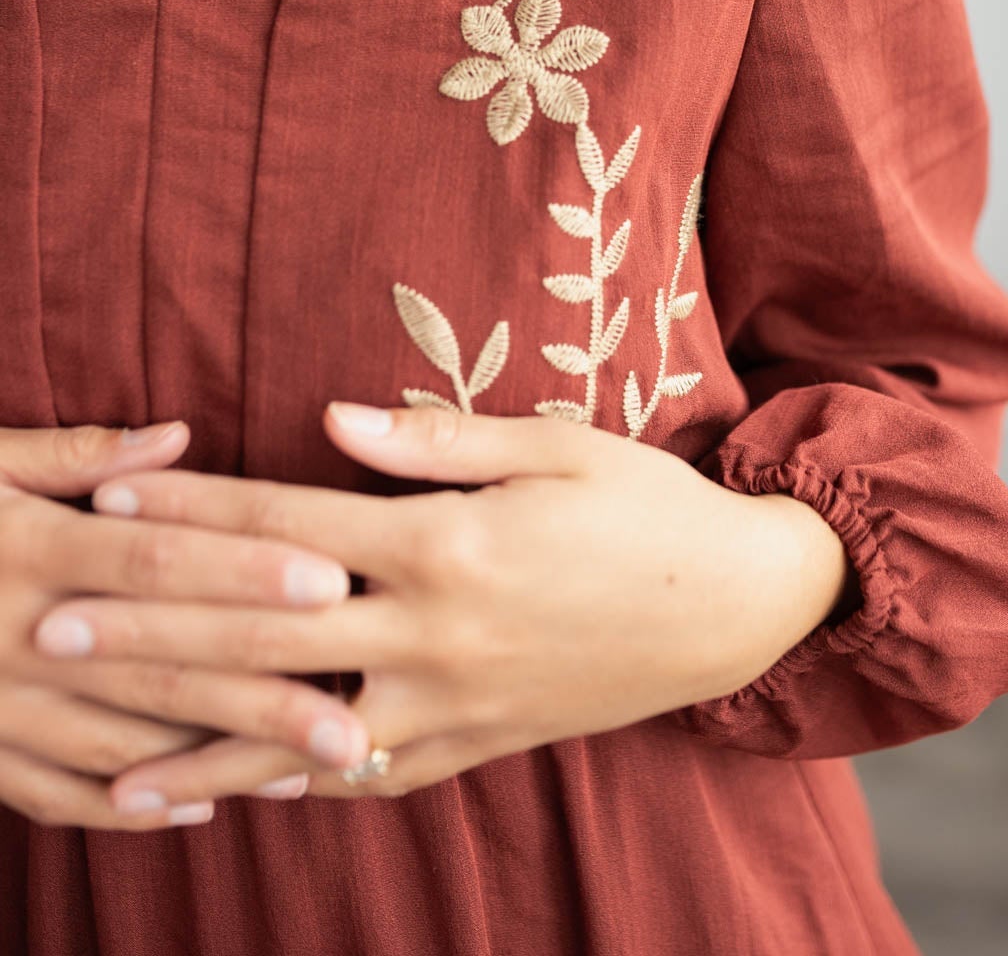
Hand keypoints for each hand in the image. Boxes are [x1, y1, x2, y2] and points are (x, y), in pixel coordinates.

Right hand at [0, 420, 371, 829]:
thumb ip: (73, 456)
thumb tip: (178, 437)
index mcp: (30, 546)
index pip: (158, 560)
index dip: (245, 572)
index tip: (332, 583)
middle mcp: (17, 633)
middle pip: (159, 670)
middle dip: (263, 700)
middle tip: (356, 723)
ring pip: (119, 747)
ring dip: (218, 765)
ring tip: (306, 773)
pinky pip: (52, 795)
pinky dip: (126, 810)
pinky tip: (201, 809)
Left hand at [33, 405, 847, 812]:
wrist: (734, 606)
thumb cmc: (644, 506)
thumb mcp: (553, 446)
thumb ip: (435, 438)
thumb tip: (329, 419)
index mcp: (447, 540)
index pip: (287, 521)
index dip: (192, 506)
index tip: (111, 495)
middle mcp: (435, 631)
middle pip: (264, 632)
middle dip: (151, 629)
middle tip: (56, 627)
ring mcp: (453, 702)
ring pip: (301, 731)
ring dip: (200, 746)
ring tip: (111, 764)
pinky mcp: (478, 743)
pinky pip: (372, 776)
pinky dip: (298, 786)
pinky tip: (241, 795)